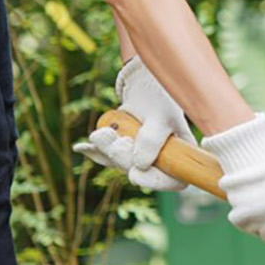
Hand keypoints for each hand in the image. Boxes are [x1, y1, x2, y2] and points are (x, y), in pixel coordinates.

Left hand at [76, 58, 195, 190]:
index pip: (175, 180)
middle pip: (141, 173)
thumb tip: (139, 166)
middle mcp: (163, 158)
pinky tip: (82, 148)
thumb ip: (152, 140)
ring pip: (120, 164)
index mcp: (182, 153)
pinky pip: (107, 157)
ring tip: (102, 132)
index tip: (135, 173)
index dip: (155, 181)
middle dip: (121, 158)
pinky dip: (95, 151)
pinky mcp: (125, 150)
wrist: (143, 83)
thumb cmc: (160, 96)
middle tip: (114, 139)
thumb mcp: (160, 116)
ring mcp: (142, 155)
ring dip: (107, 150)